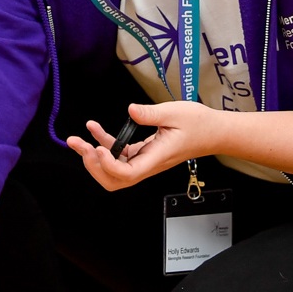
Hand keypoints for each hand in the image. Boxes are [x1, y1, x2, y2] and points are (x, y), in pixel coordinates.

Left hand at [67, 100, 224, 190]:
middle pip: (114, 180)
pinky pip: (119, 156)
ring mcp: (144, 161)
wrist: (213, 132)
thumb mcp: (175, 112)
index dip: (108, 165)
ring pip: (113, 171)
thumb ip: (151, 113)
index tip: (99, 146)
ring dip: (94, 157)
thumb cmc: (198, 124)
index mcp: (156, 158)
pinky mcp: (143, 154)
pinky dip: (104, 144)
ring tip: (79, 140)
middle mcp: (148, 164)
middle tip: (79, 145)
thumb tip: (131, 110)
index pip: (128, 174)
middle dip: (93, 165)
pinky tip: (94, 129)